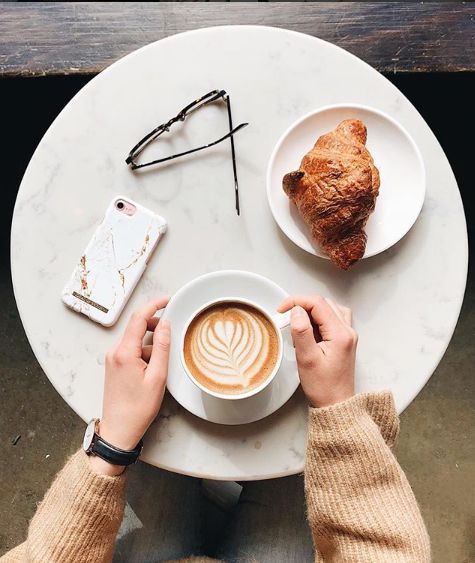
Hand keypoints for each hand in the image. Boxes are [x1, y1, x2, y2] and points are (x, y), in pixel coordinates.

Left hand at [89, 297, 169, 475]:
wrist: (119, 430)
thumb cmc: (138, 408)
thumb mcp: (157, 377)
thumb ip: (162, 347)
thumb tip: (166, 324)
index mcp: (124, 352)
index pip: (139, 317)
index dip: (154, 304)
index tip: (168, 299)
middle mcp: (115, 351)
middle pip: (137, 326)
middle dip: (156, 325)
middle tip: (173, 332)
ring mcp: (113, 358)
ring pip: (136, 339)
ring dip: (151, 343)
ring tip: (163, 362)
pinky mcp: (115, 365)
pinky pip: (132, 349)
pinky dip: (145, 352)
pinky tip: (154, 368)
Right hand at [278, 295, 356, 407]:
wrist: (336, 404)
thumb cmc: (323, 387)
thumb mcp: (307, 359)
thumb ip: (302, 332)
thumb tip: (296, 311)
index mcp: (340, 334)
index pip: (318, 304)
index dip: (297, 301)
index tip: (281, 309)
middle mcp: (348, 331)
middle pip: (324, 303)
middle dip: (303, 305)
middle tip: (286, 316)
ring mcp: (347, 335)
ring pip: (329, 309)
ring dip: (311, 311)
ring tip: (298, 324)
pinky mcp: (344, 340)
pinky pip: (332, 319)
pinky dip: (318, 319)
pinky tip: (309, 330)